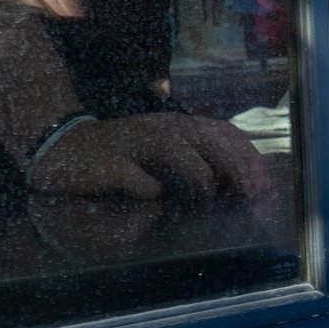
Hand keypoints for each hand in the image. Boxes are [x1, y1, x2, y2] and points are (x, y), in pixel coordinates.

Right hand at [28, 112, 271, 198]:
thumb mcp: (169, 151)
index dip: (249, 160)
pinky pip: (143, 183)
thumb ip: (204, 161)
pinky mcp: (112, 163)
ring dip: (202, 184)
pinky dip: (153, 193)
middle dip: (237, 174)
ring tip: (206, 203)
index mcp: (181, 124)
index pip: (227, 134)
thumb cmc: (127, 155)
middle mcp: (164, 127)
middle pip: (213, 144)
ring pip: (184, 159)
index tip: (263, 187)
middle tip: (249, 200)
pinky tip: (154, 200)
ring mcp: (138, 142)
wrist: (66, 147)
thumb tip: (244, 188)